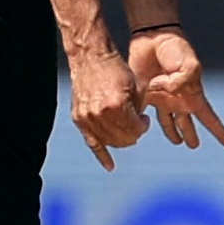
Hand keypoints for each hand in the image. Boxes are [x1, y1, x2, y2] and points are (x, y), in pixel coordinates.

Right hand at [67, 47, 146, 170]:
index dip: (143, 127)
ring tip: (125, 129)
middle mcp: (101, 114)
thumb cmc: (117, 70)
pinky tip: (110, 166)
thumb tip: (140, 127)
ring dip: (121, 140)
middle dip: (133, 134)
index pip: (136, 130)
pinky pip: (91, 143)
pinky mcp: (79, 119)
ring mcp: (88, 118)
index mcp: (118, 105)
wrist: (91, 58)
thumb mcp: (138, 86)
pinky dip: (102, 155)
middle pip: (123, 139)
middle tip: (136, 124)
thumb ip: (140, 110)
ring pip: (109, 142)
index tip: (144, 119)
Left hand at [130, 29, 223, 151]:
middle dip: (191, 135)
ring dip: (172, 132)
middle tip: (194, 145)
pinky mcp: (145, 92)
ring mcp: (162, 96)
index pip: (209, 118)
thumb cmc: (176, 49)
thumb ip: (179, 84)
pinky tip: (142, 125)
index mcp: (193, 95)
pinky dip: (143, 119)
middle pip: (187, 123)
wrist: (153, 36)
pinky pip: (145, 111)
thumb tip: (161, 94)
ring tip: (177, 141)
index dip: (219, 132)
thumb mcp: (188, 66)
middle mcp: (179, 98)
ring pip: (168, 121)